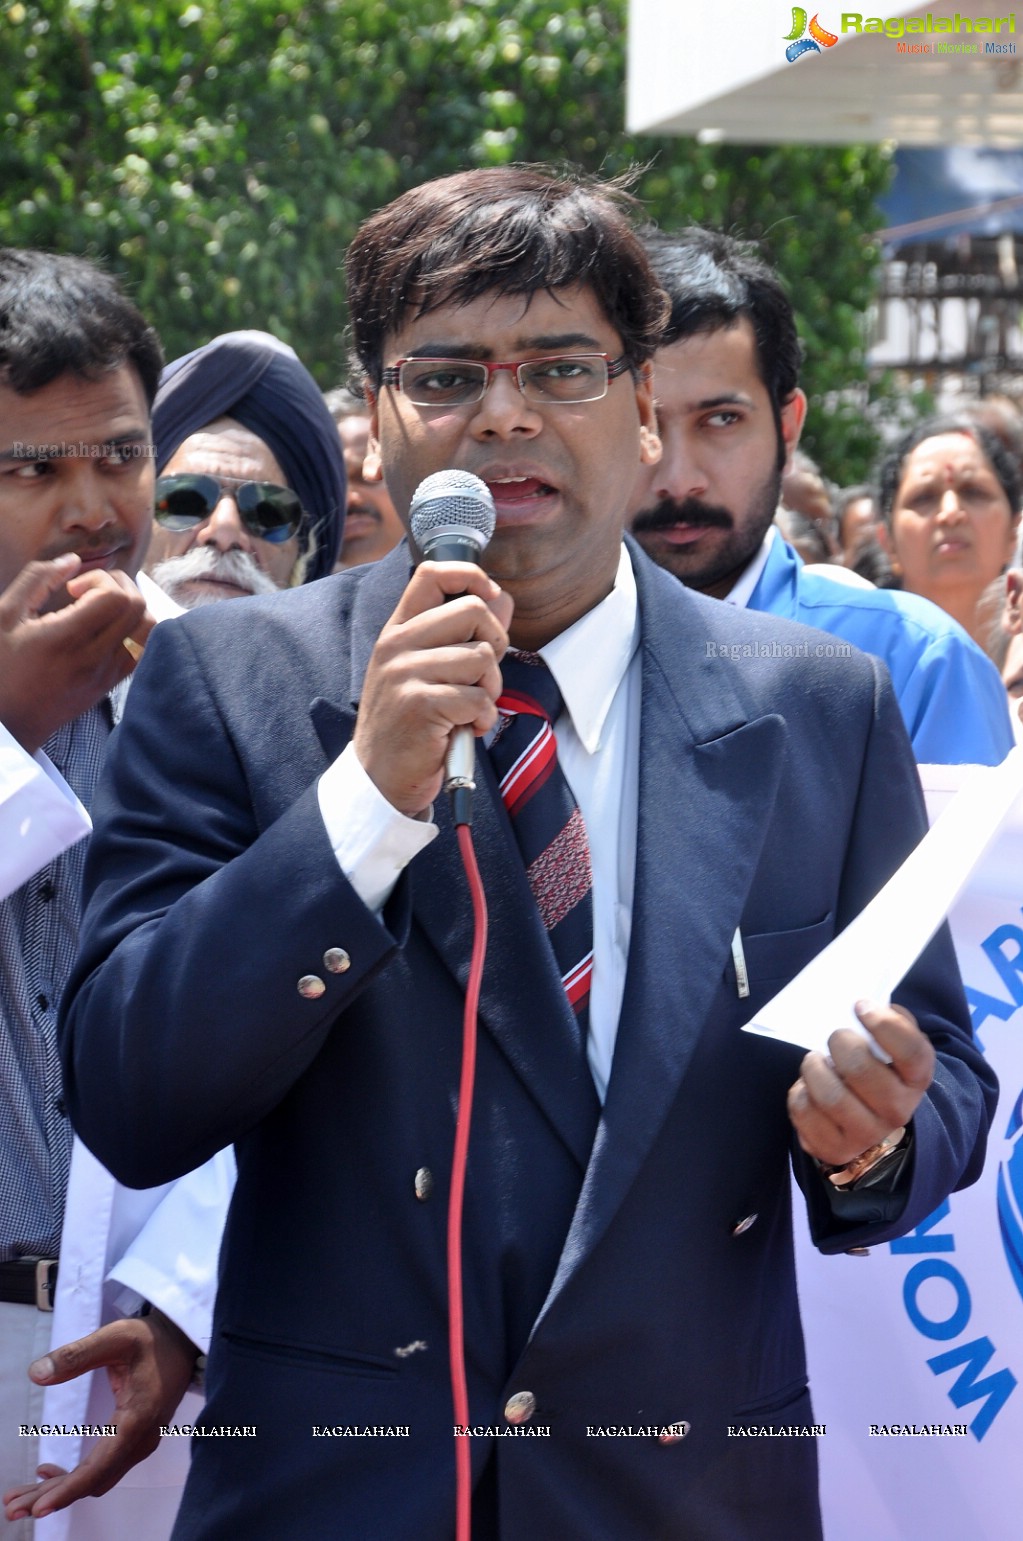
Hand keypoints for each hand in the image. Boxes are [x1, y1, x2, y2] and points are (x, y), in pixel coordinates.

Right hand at [0, 555, 153, 752]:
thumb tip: (72, 561)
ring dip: (131, 609)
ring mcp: (106, 675)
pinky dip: (133, 632)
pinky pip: (141, 652)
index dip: (100, 580)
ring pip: (148, 631)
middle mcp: (94, 659)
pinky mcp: (110, 686)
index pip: (116, 598)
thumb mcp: (3, 616)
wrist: (5, 722)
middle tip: (89, 593)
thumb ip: (37, 580)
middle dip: (118, 586)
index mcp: (67, 639)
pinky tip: (106, 630)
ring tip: (101, 609)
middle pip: (138, 608)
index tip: (73, 590)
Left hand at [2, 1309, 197, 1521]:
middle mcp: (141, 1440)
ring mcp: (140, 1444)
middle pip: (93, 1481)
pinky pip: (102, 1469)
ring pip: (96, 1479)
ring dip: (59, 1489)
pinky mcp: (134, 1441)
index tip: (39, 1507)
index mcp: (137, 1419)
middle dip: (52, 1496)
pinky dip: (74, 1478)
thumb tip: (36, 1374)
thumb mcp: (116, 1338)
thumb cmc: (152, 1338)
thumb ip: (77, 1355)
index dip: (67, 1490)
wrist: (184, 1341)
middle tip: (12, 1507)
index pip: (99, 1468)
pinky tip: (47, 1473)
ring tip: (20, 1497)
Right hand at [353, 560, 512, 817]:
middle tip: (482, 677)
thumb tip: (503, 598)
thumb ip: (464, 634)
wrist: (380, 776)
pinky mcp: (420, 704)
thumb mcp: (430, 670)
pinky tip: (465, 729)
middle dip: (495, 644)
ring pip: (483, 657)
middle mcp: (397, 645)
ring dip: (490, 690)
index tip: (490, 597)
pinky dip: (483, 718)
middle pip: (473, 610)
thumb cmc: (410, 722)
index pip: (432, 574)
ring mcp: (405, 673)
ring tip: (470, 709)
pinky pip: (478, 698)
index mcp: (399, 630)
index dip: (470, 576)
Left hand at [787, 1000, 934, 1165]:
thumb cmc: (876, 1069)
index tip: (860, 1007)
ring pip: (830, 1096)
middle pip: (861, 1070)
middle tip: (835, 1037)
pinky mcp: (835, 1149)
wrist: (867, 1120)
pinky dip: (799, 1093)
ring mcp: (867, 1135)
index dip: (885, 1024)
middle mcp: (897, 1111)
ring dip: (814, 1068)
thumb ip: (888, 1020)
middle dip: (840, 1044)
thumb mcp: (891, 1044)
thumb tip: (867, 1004)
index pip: (911, 1052)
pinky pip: (805, 1113)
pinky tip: (808, 1088)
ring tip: (814, 1061)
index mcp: (917, 1080)